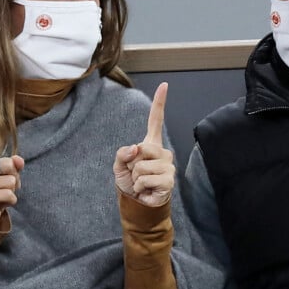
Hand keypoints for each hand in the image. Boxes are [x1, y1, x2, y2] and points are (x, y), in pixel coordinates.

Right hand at [0, 107, 24, 230]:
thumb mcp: (8, 177)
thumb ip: (15, 167)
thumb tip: (19, 160)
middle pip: (9, 165)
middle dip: (15, 177)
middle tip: (4, 187)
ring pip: (11, 182)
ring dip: (12, 192)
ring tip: (0, 197)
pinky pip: (9, 196)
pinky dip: (10, 202)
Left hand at [114, 82, 174, 206]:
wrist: (138, 203)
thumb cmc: (130, 182)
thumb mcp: (119, 165)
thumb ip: (122, 153)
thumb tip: (136, 148)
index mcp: (150, 144)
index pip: (156, 120)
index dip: (160, 102)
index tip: (164, 85)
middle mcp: (162, 152)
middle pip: (142, 148)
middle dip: (132, 163)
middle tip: (135, 174)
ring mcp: (168, 165)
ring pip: (141, 166)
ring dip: (135, 178)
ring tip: (141, 183)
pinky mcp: (169, 179)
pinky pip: (145, 179)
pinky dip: (140, 187)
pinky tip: (145, 190)